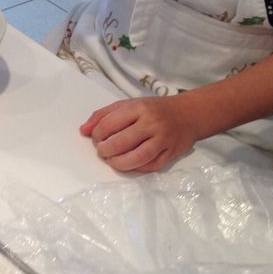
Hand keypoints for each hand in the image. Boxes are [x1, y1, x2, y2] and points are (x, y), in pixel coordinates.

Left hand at [79, 96, 198, 172]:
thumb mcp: (127, 104)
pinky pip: (151, 166)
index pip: (109, 124)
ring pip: (138, 157)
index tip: (96, 139)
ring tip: (112, 161)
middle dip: (105, 151)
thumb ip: (103, 115)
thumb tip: (83, 131)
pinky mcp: (171, 153)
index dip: (97, 135)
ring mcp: (163, 139)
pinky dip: (137, 168)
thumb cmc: (153, 109)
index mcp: (138, 108)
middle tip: (102, 152)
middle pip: (121, 142)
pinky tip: (129, 164)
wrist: (189, 114)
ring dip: (119, 163)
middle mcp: (151, 123)